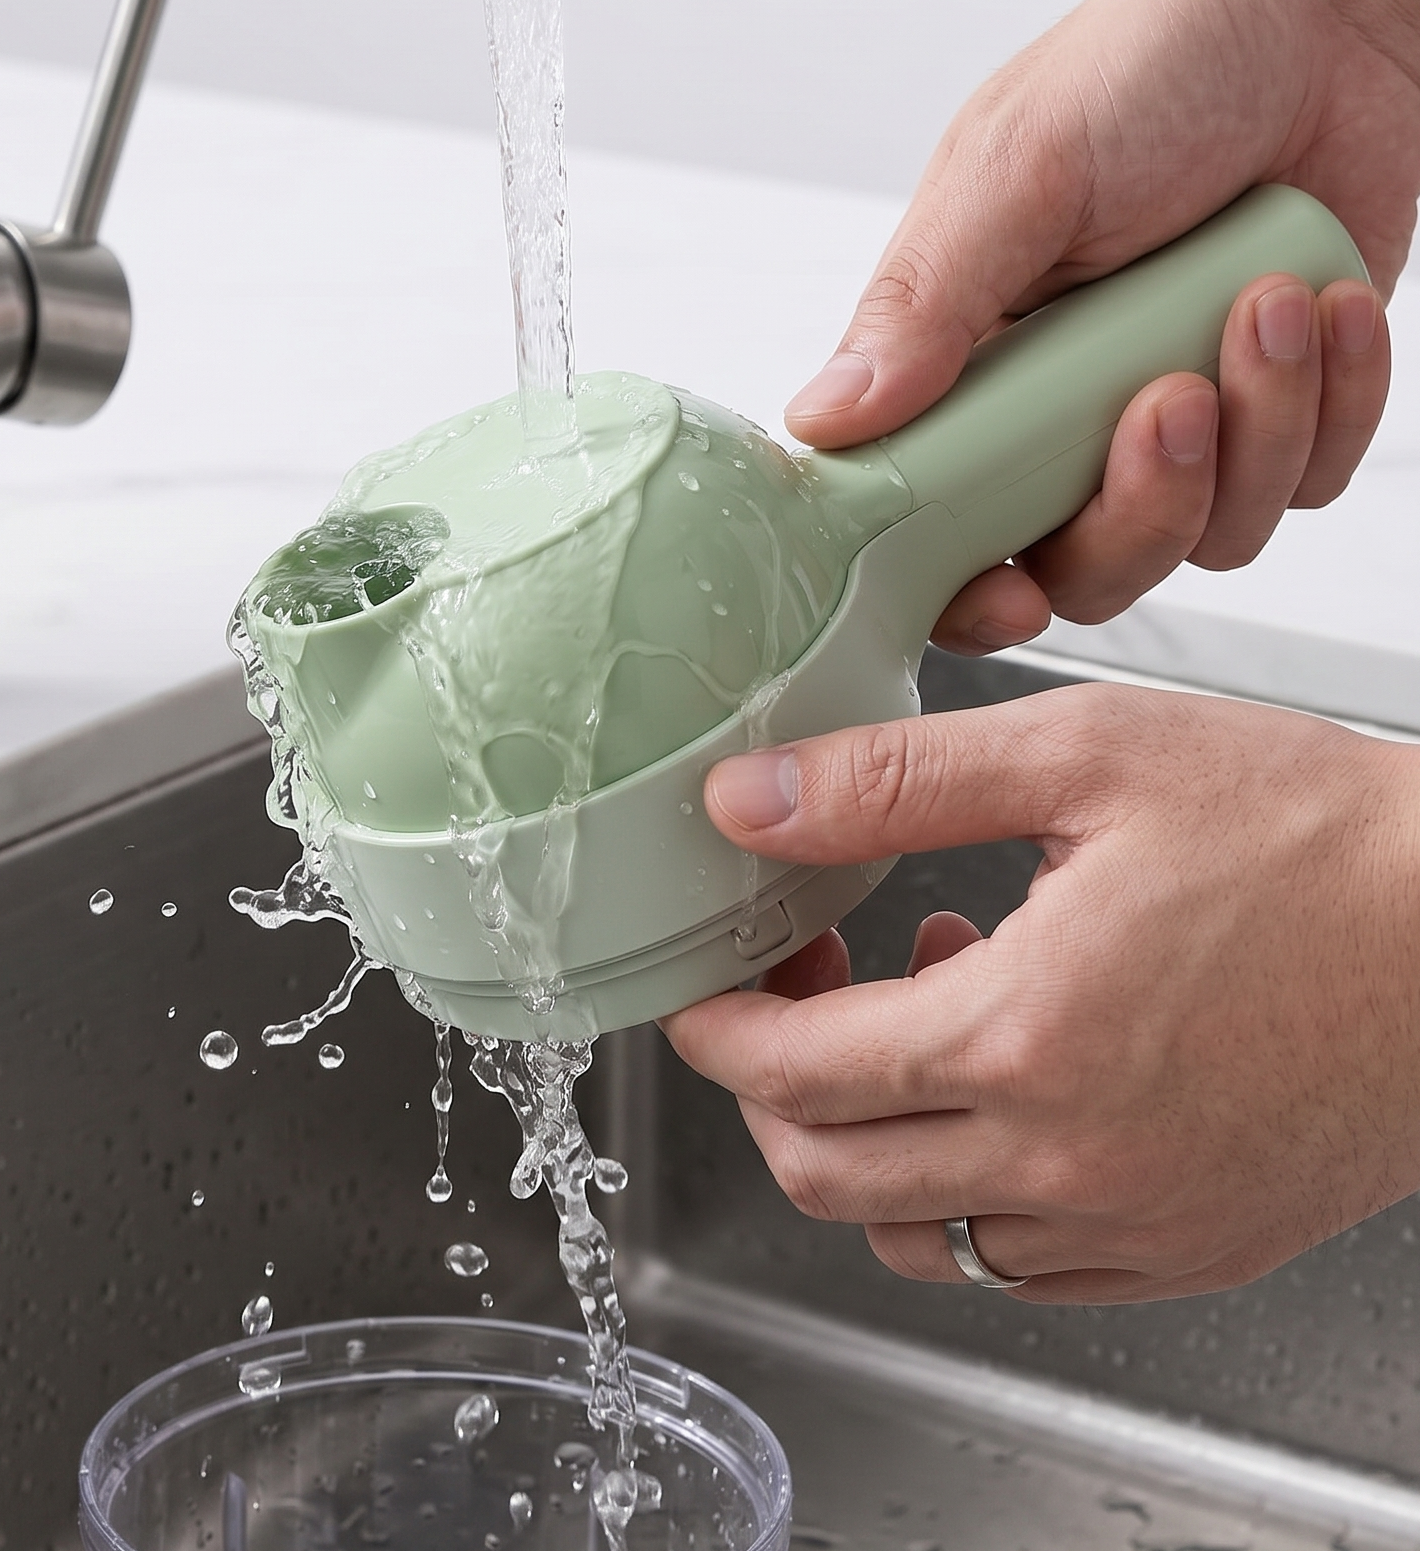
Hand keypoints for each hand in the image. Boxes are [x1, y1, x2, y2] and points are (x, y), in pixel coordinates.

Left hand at [662, 686, 1419, 1302]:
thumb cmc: (1313, 837)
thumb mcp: (1086, 757)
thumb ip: (892, 782)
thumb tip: (746, 800)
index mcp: (1023, 1037)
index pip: (789, 1074)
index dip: (716, 1028)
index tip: (707, 982)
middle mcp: (1067, 1163)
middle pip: (827, 1174)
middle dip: (770, 1086)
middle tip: (804, 985)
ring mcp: (1131, 1225)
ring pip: (914, 1233)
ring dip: (869, 1134)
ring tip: (923, 1005)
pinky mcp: (1188, 1248)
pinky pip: (1019, 1263)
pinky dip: (968, 1183)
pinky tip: (1010, 1072)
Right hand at [783, 0, 1419, 651]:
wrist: (1344, 0)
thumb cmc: (1165, 56)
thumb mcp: (1018, 169)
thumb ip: (924, 304)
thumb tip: (826, 419)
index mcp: (966, 358)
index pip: (934, 523)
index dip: (963, 586)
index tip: (1006, 590)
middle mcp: (1062, 407)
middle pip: (1082, 565)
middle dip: (1138, 507)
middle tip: (1168, 399)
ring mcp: (1174, 415)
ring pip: (1207, 536)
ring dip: (1256, 431)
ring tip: (1265, 301)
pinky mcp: (1283, 408)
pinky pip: (1307, 485)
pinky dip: (1331, 406)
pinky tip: (1321, 307)